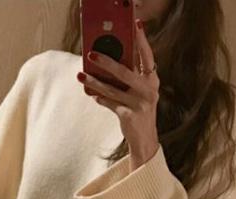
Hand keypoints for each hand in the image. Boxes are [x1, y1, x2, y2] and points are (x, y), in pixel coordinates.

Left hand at [76, 19, 159, 166]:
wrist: (144, 138)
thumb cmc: (139, 109)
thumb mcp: (139, 91)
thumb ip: (129, 76)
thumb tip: (107, 59)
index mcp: (153, 80)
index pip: (147, 55)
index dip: (141, 39)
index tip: (135, 23)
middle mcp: (149, 91)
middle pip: (125, 72)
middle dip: (107, 62)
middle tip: (91, 54)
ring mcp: (140, 104)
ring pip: (112, 89)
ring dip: (95, 82)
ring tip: (82, 75)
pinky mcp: (129, 116)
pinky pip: (110, 103)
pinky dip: (100, 98)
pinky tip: (92, 93)